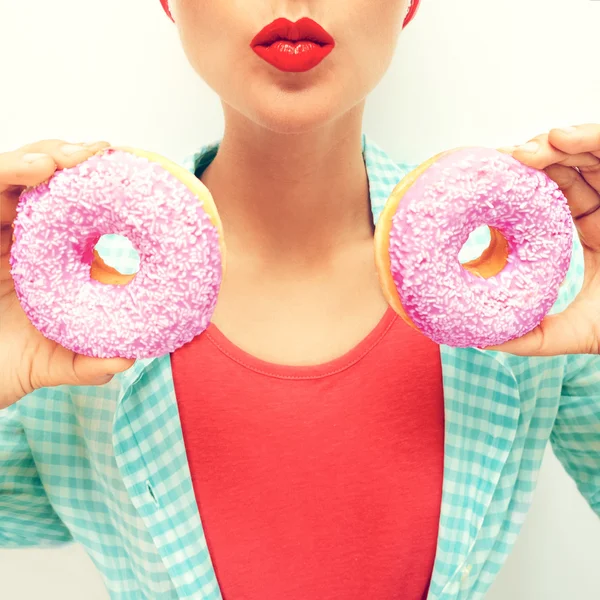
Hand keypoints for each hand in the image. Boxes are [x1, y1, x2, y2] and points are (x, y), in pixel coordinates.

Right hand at [0, 140, 134, 408]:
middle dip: (68, 160)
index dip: (94, 187)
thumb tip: (126, 360)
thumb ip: (88, 363)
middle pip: (40, 184)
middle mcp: (16, 240)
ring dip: (34, 160)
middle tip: (101, 151)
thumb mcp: (54, 364)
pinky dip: (4, 174)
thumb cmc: (5, 366)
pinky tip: (33, 170)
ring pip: (7, 180)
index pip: (70, 211)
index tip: (129, 171)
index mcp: (46, 259)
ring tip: (59, 160)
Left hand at [489, 124, 599, 355]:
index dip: (523, 188)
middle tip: (500, 161)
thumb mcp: (579, 332)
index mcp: (594, 233)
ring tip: (522, 152)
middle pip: (570, 169)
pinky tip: (559, 137)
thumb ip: (535, 336)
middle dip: (535, 160)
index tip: (488, 185)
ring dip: (556, 143)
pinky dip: (592, 137)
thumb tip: (481, 341)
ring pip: (593, 153)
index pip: (554, 199)